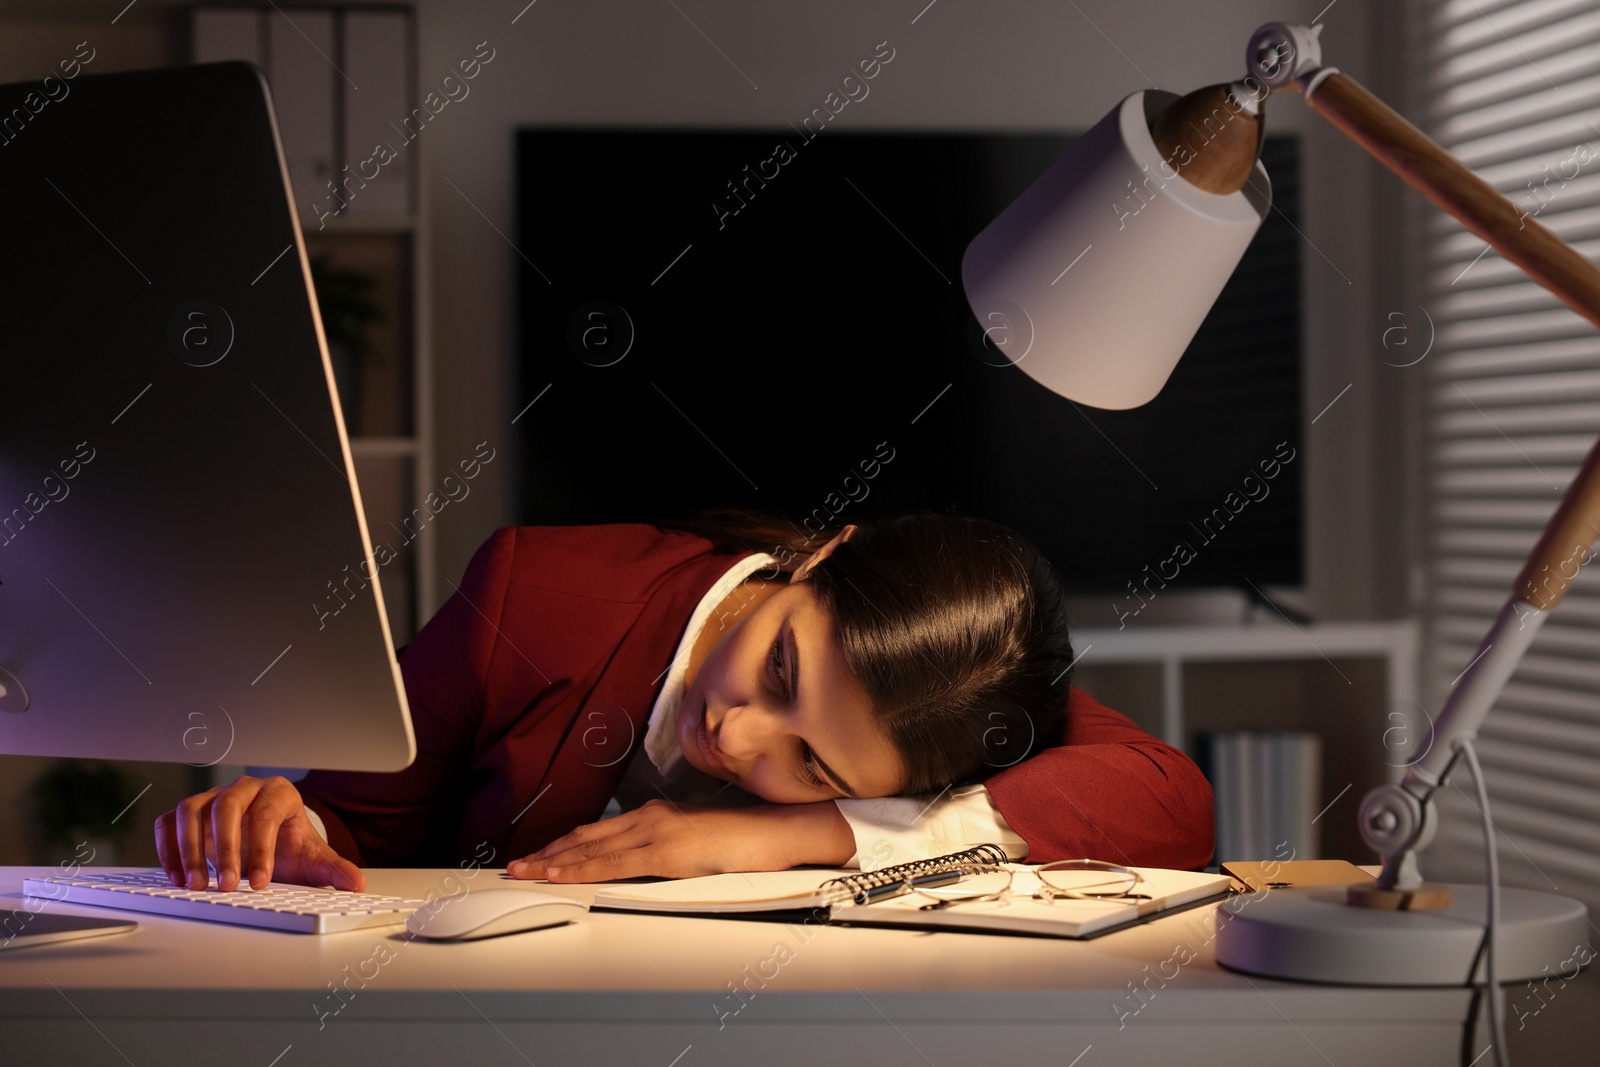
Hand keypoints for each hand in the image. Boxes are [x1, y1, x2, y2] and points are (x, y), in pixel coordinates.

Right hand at [152, 774, 365, 892]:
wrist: (273, 841)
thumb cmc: (291, 845)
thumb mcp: (313, 857)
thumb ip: (334, 869)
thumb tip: (357, 883)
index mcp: (280, 793)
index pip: (266, 815)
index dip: (261, 850)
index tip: (258, 884)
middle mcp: (245, 789)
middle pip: (227, 807)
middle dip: (224, 848)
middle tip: (225, 886)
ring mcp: (214, 797)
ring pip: (192, 810)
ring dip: (189, 848)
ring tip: (195, 885)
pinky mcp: (191, 813)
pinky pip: (170, 821)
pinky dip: (168, 847)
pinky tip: (177, 877)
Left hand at [507, 798, 855, 881]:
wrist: (775, 833)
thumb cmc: (745, 842)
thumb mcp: (697, 847)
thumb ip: (669, 854)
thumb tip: (648, 869)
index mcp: (657, 817)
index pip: (600, 832)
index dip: (566, 844)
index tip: (540, 855)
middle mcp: (650, 818)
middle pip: (587, 836)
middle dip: (548, 851)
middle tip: (515, 865)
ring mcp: (656, 832)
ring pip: (591, 847)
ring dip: (553, 860)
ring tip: (523, 870)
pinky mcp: (665, 851)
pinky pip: (613, 862)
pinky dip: (581, 867)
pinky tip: (560, 872)